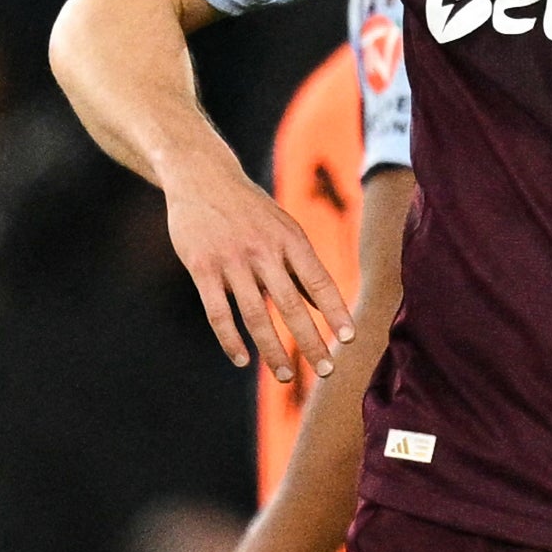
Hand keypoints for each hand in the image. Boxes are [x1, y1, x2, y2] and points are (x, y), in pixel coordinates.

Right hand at [164, 159, 351, 385]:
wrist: (201, 176)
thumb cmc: (250, 209)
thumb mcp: (283, 227)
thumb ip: (301, 267)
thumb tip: (326, 306)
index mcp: (290, 240)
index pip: (320, 282)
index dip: (336, 311)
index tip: (349, 339)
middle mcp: (263, 250)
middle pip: (291, 305)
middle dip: (310, 341)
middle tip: (326, 370)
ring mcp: (231, 260)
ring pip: (255, 314)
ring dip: (272, 349)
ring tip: (286, 376)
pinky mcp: (201, 267)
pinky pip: (217, 311)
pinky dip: (230, 339)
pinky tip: (242, 359)